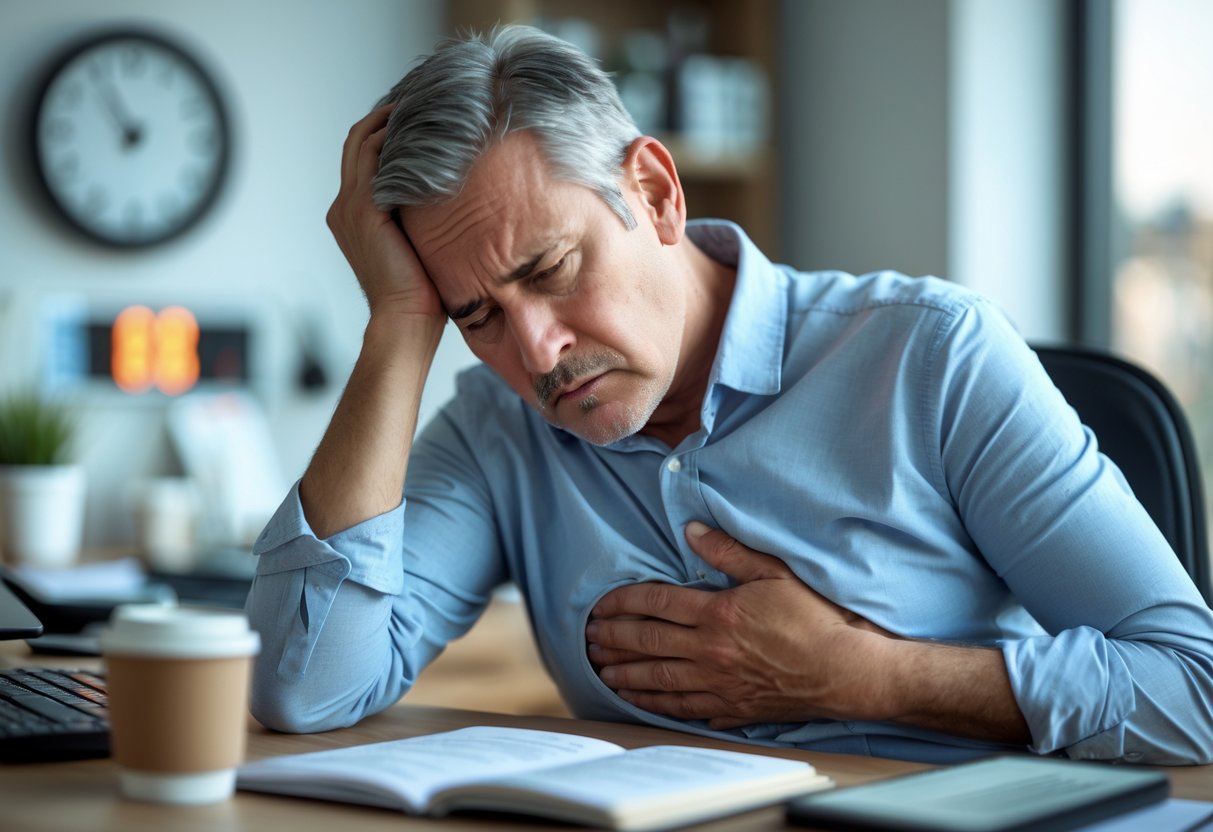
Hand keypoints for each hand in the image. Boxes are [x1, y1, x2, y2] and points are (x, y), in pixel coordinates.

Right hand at [326, 105, 443, 320]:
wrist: (406, 321)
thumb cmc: (422, 294)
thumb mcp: (420, 246)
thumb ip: (420, 218)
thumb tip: (454, 199)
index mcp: (354, 216)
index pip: (363, 158)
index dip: (385, 132)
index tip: (417, 118)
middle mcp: (345, 207)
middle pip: (357, 141)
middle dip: (385, 116)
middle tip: (419, 99)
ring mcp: (350, 206)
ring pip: (362, 141)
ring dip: (388, 117)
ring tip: (420, 102)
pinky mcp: (362, 209)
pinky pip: (371, 155)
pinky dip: (391, 134)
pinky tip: (420, 125)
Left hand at [586, 522, 894, 728]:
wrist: (846, 672)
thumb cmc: (817, 619)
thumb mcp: (776, 573)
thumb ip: (730, 552)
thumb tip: (692, 532)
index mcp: (719, 614)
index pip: (657, 604)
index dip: (623, 602)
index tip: (600, 604)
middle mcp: (711, 651)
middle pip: (648, 643)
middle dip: (613, 638)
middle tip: (587, 637)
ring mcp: (719, 684)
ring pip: (658, 680)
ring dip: (624, 673)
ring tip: (599, 669)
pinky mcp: (731, 709)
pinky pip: (683, 708)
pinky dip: (655, 705)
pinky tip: (639, 701)